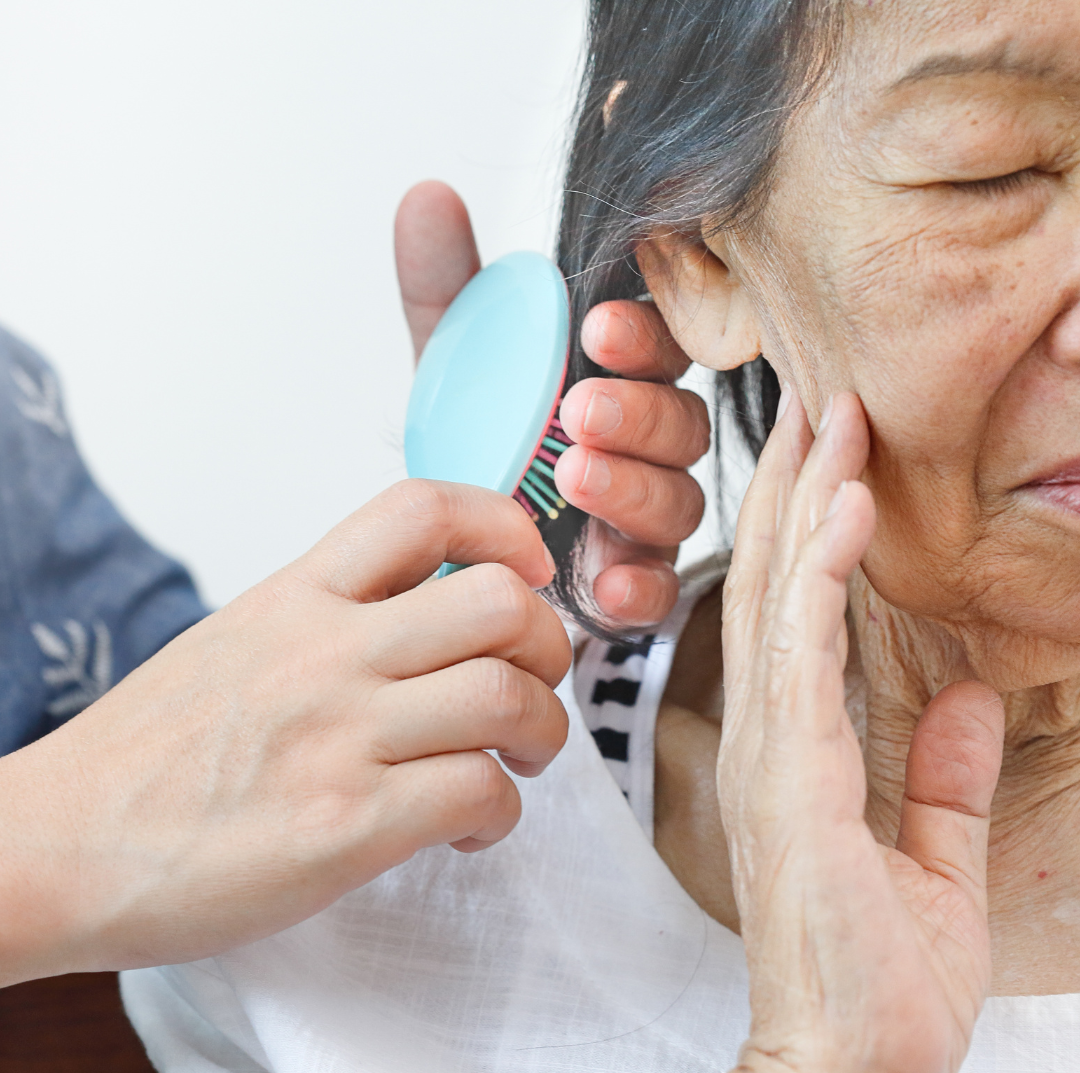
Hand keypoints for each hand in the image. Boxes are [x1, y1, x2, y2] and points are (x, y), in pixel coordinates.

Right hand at [0, 481, 569, 984]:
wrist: (54, 845)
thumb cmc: (150, 752)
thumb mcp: (239, 640)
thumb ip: (332, 618)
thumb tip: (434, 620)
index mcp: (298, 594)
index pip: (422, 507)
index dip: (502, 524)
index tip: (526, 568)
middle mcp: (325, 651)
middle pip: (500, 602)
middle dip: (549, 645)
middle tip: (533, 683)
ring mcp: (338, 736)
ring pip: (508, 697)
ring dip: (544, 734)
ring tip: (519, 761)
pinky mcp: (345, 825)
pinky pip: (479, 793)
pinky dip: (502, 813)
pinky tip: (471, 827)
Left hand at [395, 181, 708, 626]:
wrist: (452, 546)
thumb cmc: (478, 446)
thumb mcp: (454, 367)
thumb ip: (450, 293)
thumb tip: (427, 195)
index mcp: (621, 384)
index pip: (662, 349)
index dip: (643, 336)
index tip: (595, 329)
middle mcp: (648, 449)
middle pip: (682, 425)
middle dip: (638, 414)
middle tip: (580, 411)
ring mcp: (646, 520)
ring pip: (679, 503)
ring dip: (634, 488)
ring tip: (576, 477)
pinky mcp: (634, 583)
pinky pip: (661, 588)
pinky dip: (640, 585)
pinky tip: (606, 583)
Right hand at [719, 389, 1004, 1072]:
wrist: (840, 1062)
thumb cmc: (869, 976)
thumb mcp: (930, 862)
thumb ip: (938, 774)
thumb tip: (966, 695)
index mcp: (793, 746)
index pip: (788, 609)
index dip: (801, 525)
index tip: (826, 452)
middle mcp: (768, 731)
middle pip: (771, 581)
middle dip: (792, 484)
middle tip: (815, 398)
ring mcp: (771, 745)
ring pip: (779, 593)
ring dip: (805, 500)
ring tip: (831, 419)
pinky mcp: (791, 767)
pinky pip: (801, 645)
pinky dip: (819, 569)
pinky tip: (845, 507)